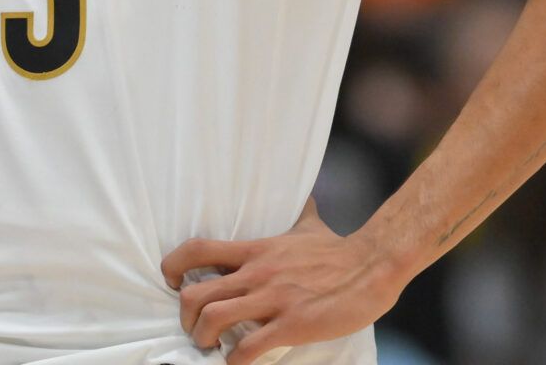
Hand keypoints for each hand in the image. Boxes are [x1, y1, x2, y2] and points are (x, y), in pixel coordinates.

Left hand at [160, 200, 404, 362]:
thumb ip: (298, 216)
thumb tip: (305, 197)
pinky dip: (235, 361)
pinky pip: (250, 347)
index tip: (172, 283)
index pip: (196, 250)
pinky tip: (239, 363)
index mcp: (255, 250)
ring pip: (213, 320)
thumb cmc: (339, 249)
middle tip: (194, 329)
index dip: (172, 267)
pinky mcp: (292, 324)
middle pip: (193, 294)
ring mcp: (272, 300)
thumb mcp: (309, 225)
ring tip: (211, 347)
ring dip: (203, 339)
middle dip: (184, 318)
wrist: (373, 265)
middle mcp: (256, 273)